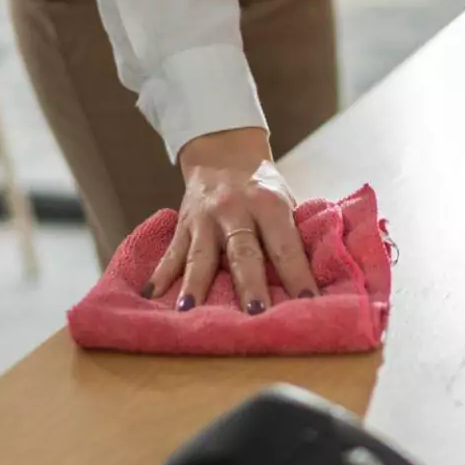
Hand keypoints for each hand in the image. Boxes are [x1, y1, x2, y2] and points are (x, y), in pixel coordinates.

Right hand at [148, 127, 319, 313]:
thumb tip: (312, 280)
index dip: (298, 275)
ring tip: (190, 310)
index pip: (286, 246)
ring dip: (195, 284)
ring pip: (200, 255)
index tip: (309, 302)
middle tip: (256, 314)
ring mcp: (205, 218)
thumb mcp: (284, 200)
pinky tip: (152, 295)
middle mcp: (235, 210)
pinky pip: (171, 252)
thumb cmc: (262, 187)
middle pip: (243, 252)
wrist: (222, 150)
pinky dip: (161, 274)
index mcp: (269, 204)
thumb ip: (293, 234)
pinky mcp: (183, 224)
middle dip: (250, 284)